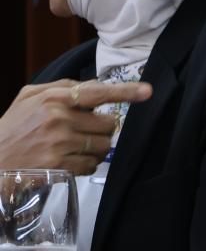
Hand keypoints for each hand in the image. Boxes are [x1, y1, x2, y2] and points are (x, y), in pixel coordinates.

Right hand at [0, 79, 152, 175]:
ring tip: (74, 147)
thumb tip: (94, 85)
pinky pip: (92, 164)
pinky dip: (86, 163)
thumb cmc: (12, 127)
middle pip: (108, 124)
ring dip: (96, 148)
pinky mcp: (60, 165)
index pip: (97, 92)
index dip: (126, 92)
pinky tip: (69, 160)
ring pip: (104, 146)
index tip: (147, 91)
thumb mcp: (29, 97)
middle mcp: (58, 119)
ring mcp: (60, 143)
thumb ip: (62, 86)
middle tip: (82, 131)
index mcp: (53, 99)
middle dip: (101, 129)